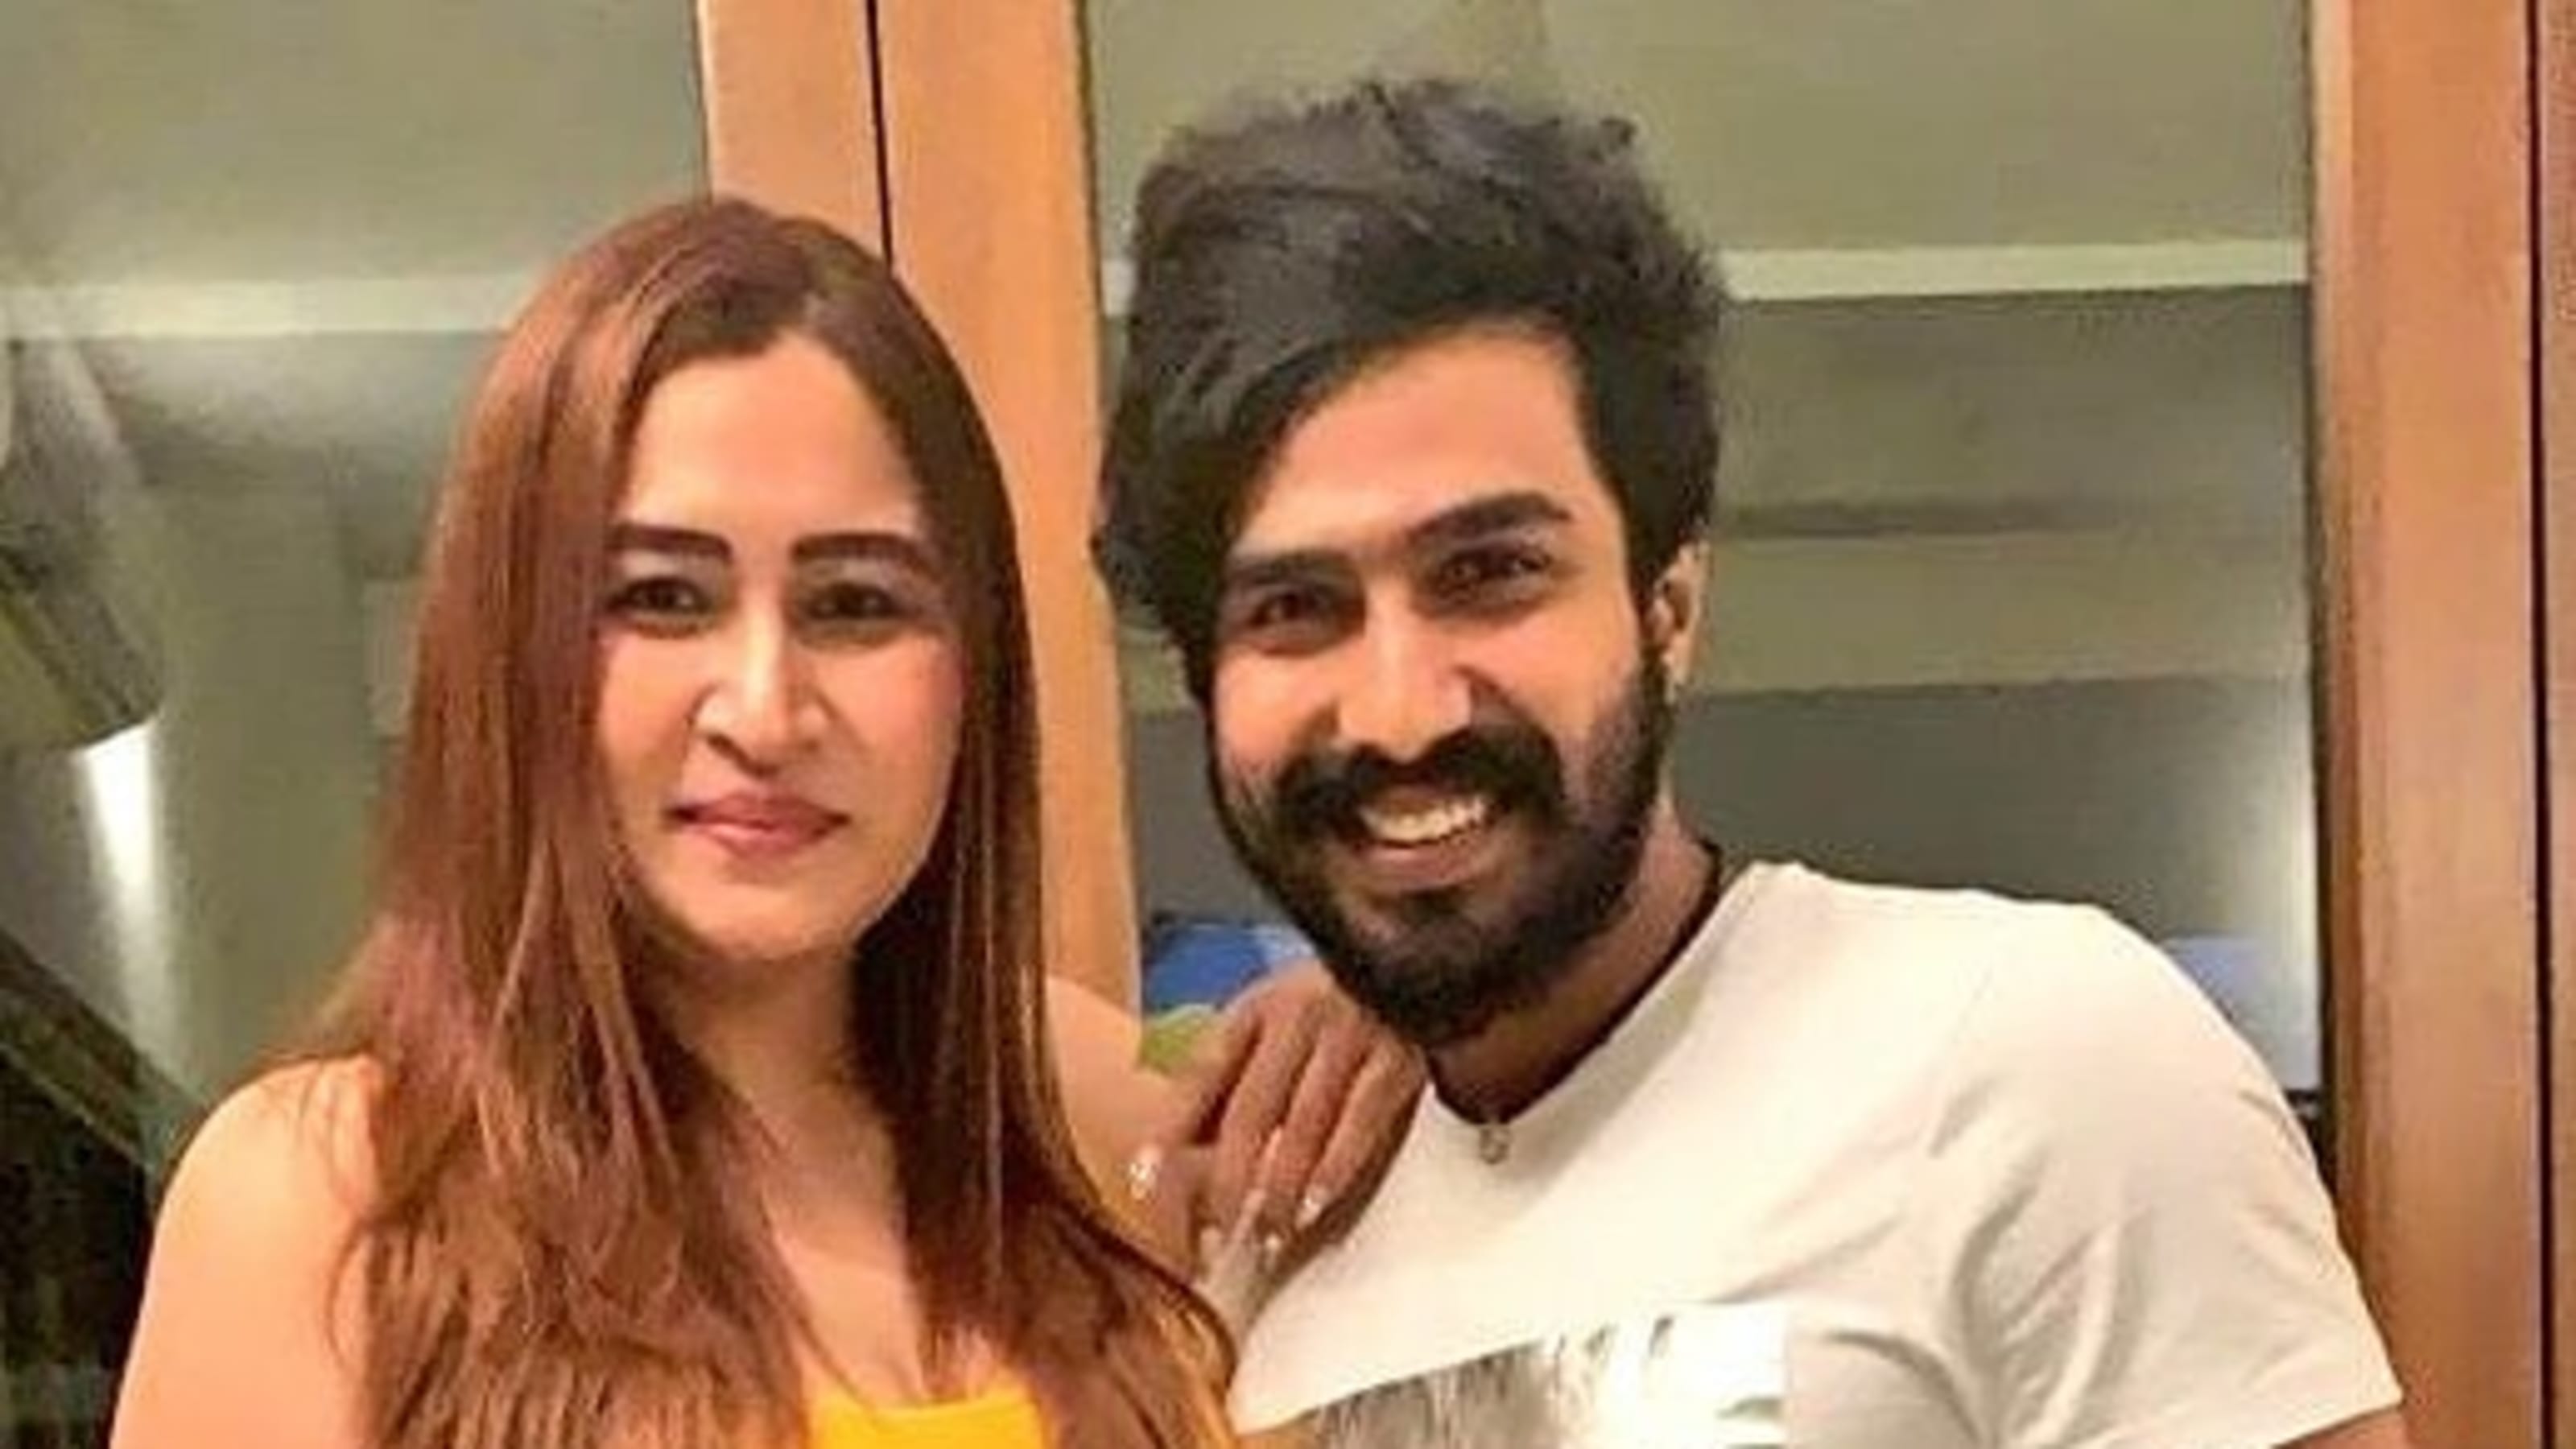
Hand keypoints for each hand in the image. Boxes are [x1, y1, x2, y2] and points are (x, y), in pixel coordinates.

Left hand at [1156, 958, 1423, 1272]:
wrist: (1415, 963)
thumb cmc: (1334, 1002)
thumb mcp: (1276, 1016)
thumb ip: (1234, 1072)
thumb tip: (1183, 1149)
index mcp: (1257, 1005)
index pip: (1203, 1070)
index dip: (1172, 1127)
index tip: (1146, 1180)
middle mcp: (1298, 1015)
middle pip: (1252, 1109)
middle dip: (1228, 1179)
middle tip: (1216, 1234)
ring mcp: (1350, 1034)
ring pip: (1304, 1125)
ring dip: (1281, 1187)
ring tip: (1266, 1234)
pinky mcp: (1396, 1058)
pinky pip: (1360, 1123)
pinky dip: (1335, 1169)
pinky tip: (1317, 1203)